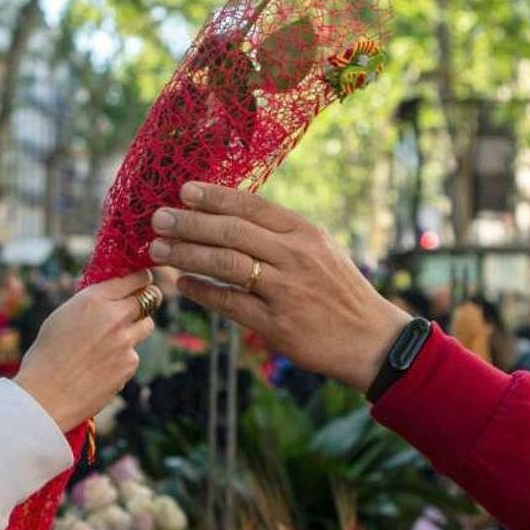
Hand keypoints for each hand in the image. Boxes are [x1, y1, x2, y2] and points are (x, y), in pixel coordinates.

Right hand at [15, 271, 155, 430]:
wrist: (45, 395)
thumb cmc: (46, 355)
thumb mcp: (63, 316)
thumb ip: (90, 304)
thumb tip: (109, 297)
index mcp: (94, 299)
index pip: (135, 278)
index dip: (141, 279)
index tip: (141, 282)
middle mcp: (114, 316)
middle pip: (150, 298)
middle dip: (145, 300)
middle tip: (137, 306)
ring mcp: (125, 341)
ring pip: (146, 326)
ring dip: (136, 328)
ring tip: (113, 340)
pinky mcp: (129, 364)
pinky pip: (134, 354)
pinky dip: (123, 357)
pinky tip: (102, 367)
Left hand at [149, 182, 409, 390]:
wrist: (371, 339)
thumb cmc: (341, 291)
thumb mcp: (322, 250)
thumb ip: (283, 233)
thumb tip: (234, 215)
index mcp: (305, 233)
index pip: (251, 206)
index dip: (214, 197)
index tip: (184, 191)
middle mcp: (295, 256)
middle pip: (231, 232)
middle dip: (190, 223)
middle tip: (158, 219)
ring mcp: (285, 290)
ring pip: (225, 264)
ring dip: (187, 254)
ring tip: (159, 249)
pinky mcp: (277, 324)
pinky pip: (229, 302)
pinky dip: (202, 291)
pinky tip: (182, 283)